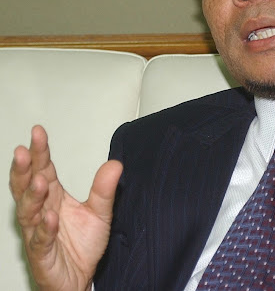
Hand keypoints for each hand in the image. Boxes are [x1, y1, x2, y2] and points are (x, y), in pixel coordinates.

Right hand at [9, 125, 122, 290]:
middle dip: (24, 169)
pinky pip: (41, 241)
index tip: (38, 133)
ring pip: (28, 212)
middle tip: (24, 151)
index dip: (40, 152)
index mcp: (54, 197)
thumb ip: (104, 189)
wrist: (81, 278)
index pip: (44, 170)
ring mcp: (38, 233)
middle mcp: (42, 212)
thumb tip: (116, 163)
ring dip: (32, 196)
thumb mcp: (100, 212)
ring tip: (39, 181)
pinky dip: (44, 229)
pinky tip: (49, 218)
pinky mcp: (42, 255)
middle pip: (28, 187)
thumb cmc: (83, 244)